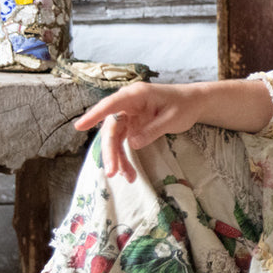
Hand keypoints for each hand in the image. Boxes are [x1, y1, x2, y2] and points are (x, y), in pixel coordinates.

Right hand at [74, 82, 204, 181]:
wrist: (193, 103)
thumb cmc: (184, 105)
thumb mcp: (172, 118)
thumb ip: (152, 130)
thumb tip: (132, 144)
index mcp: (136, 95)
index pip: (111, 105)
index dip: (94, 115)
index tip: (79, 127)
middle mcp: (127, 104)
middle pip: (112, 128)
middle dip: (110, 151)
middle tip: (111, 172)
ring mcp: (128, 116)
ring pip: (115, 139)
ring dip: (117, 158)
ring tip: (125, 177)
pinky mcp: (131, 126)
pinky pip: (123, 143)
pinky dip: (125, 157)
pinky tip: (129, 173)